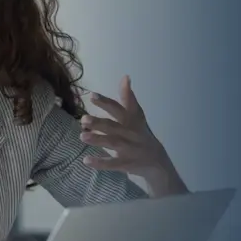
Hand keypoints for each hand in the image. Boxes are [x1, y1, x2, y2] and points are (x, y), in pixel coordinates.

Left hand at [79, 76, 185, 193]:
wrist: (158, 162)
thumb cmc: (140, 134)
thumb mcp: (136, 116)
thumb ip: (128, 98)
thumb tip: (125, 76)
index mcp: (132, 121)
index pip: (119, 109)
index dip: (106, 102)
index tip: (92, 95)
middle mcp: (131, 133)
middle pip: (114, 127)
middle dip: (99, 123)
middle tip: (83, 119)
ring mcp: (130, 149)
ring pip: (113, 143)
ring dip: (98, 140)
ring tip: (82, 136)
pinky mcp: (127, 164)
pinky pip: (113, 164)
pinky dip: (100, 162)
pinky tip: (86, 160)